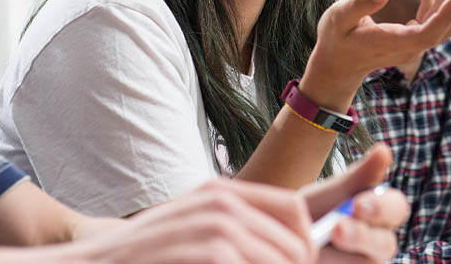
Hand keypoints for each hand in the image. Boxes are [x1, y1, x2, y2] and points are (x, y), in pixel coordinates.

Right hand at [65, 177, 313, 263]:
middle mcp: (221, 201)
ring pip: (280, 259)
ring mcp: (212, 225)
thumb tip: (292, 249)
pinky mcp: (204, 250)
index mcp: (222, 192)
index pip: (295, 210)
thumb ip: (234, 231)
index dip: (304, 245)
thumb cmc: (145, 258)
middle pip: (295, 244)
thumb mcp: (193, 230)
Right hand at [303, 0, 450, 104]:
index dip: (446, 15)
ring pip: (441, 16)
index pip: (429, 32)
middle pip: (446, 26)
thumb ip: (361, 4)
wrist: (336, 64)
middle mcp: (410, 45)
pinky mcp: (411, 34)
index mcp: (395, 43)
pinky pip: (430, 13)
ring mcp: (413, 41)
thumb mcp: (340, 17)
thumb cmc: (335, 40)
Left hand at [304, 144, 409, 263]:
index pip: (396, 209)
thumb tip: (385, 149)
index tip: (357, 204)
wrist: (286, 234)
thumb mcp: (334, 192)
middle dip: (362, 236)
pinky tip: (318, 257)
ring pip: (370, 262)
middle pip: (386, 243)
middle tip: (338, 229)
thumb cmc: (316, 209)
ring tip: (322, 242)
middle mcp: (379, 241)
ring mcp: (366, 262)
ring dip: (347, 252)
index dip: (381, 207)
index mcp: (381, 213)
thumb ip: (360, 175)